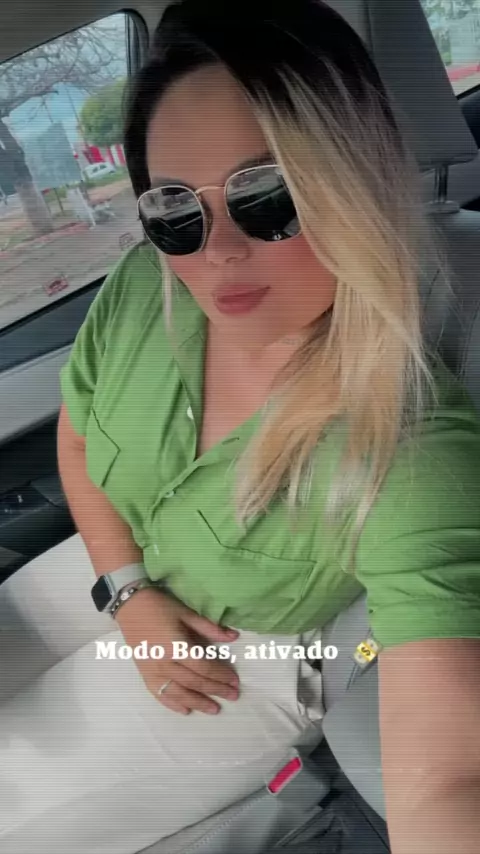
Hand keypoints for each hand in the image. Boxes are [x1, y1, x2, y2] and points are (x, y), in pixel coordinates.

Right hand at [114, 586, 239, 714]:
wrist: (129, 606)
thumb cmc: (160, 606)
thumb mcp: (187, 613)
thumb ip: (210, 628)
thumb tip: (234, 637)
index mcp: (176, 646)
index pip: (203, 666)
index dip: (220, 675)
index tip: (235, 681)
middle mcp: (164, 663)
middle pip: (194, 682)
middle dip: (215, 690)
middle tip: (233, 696)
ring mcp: (152, 671)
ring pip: (178, 693)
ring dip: (197, 703)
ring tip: (214, 709)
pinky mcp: (144, 674)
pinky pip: (159, 694)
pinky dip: (173, 704)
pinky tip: (186, 710)